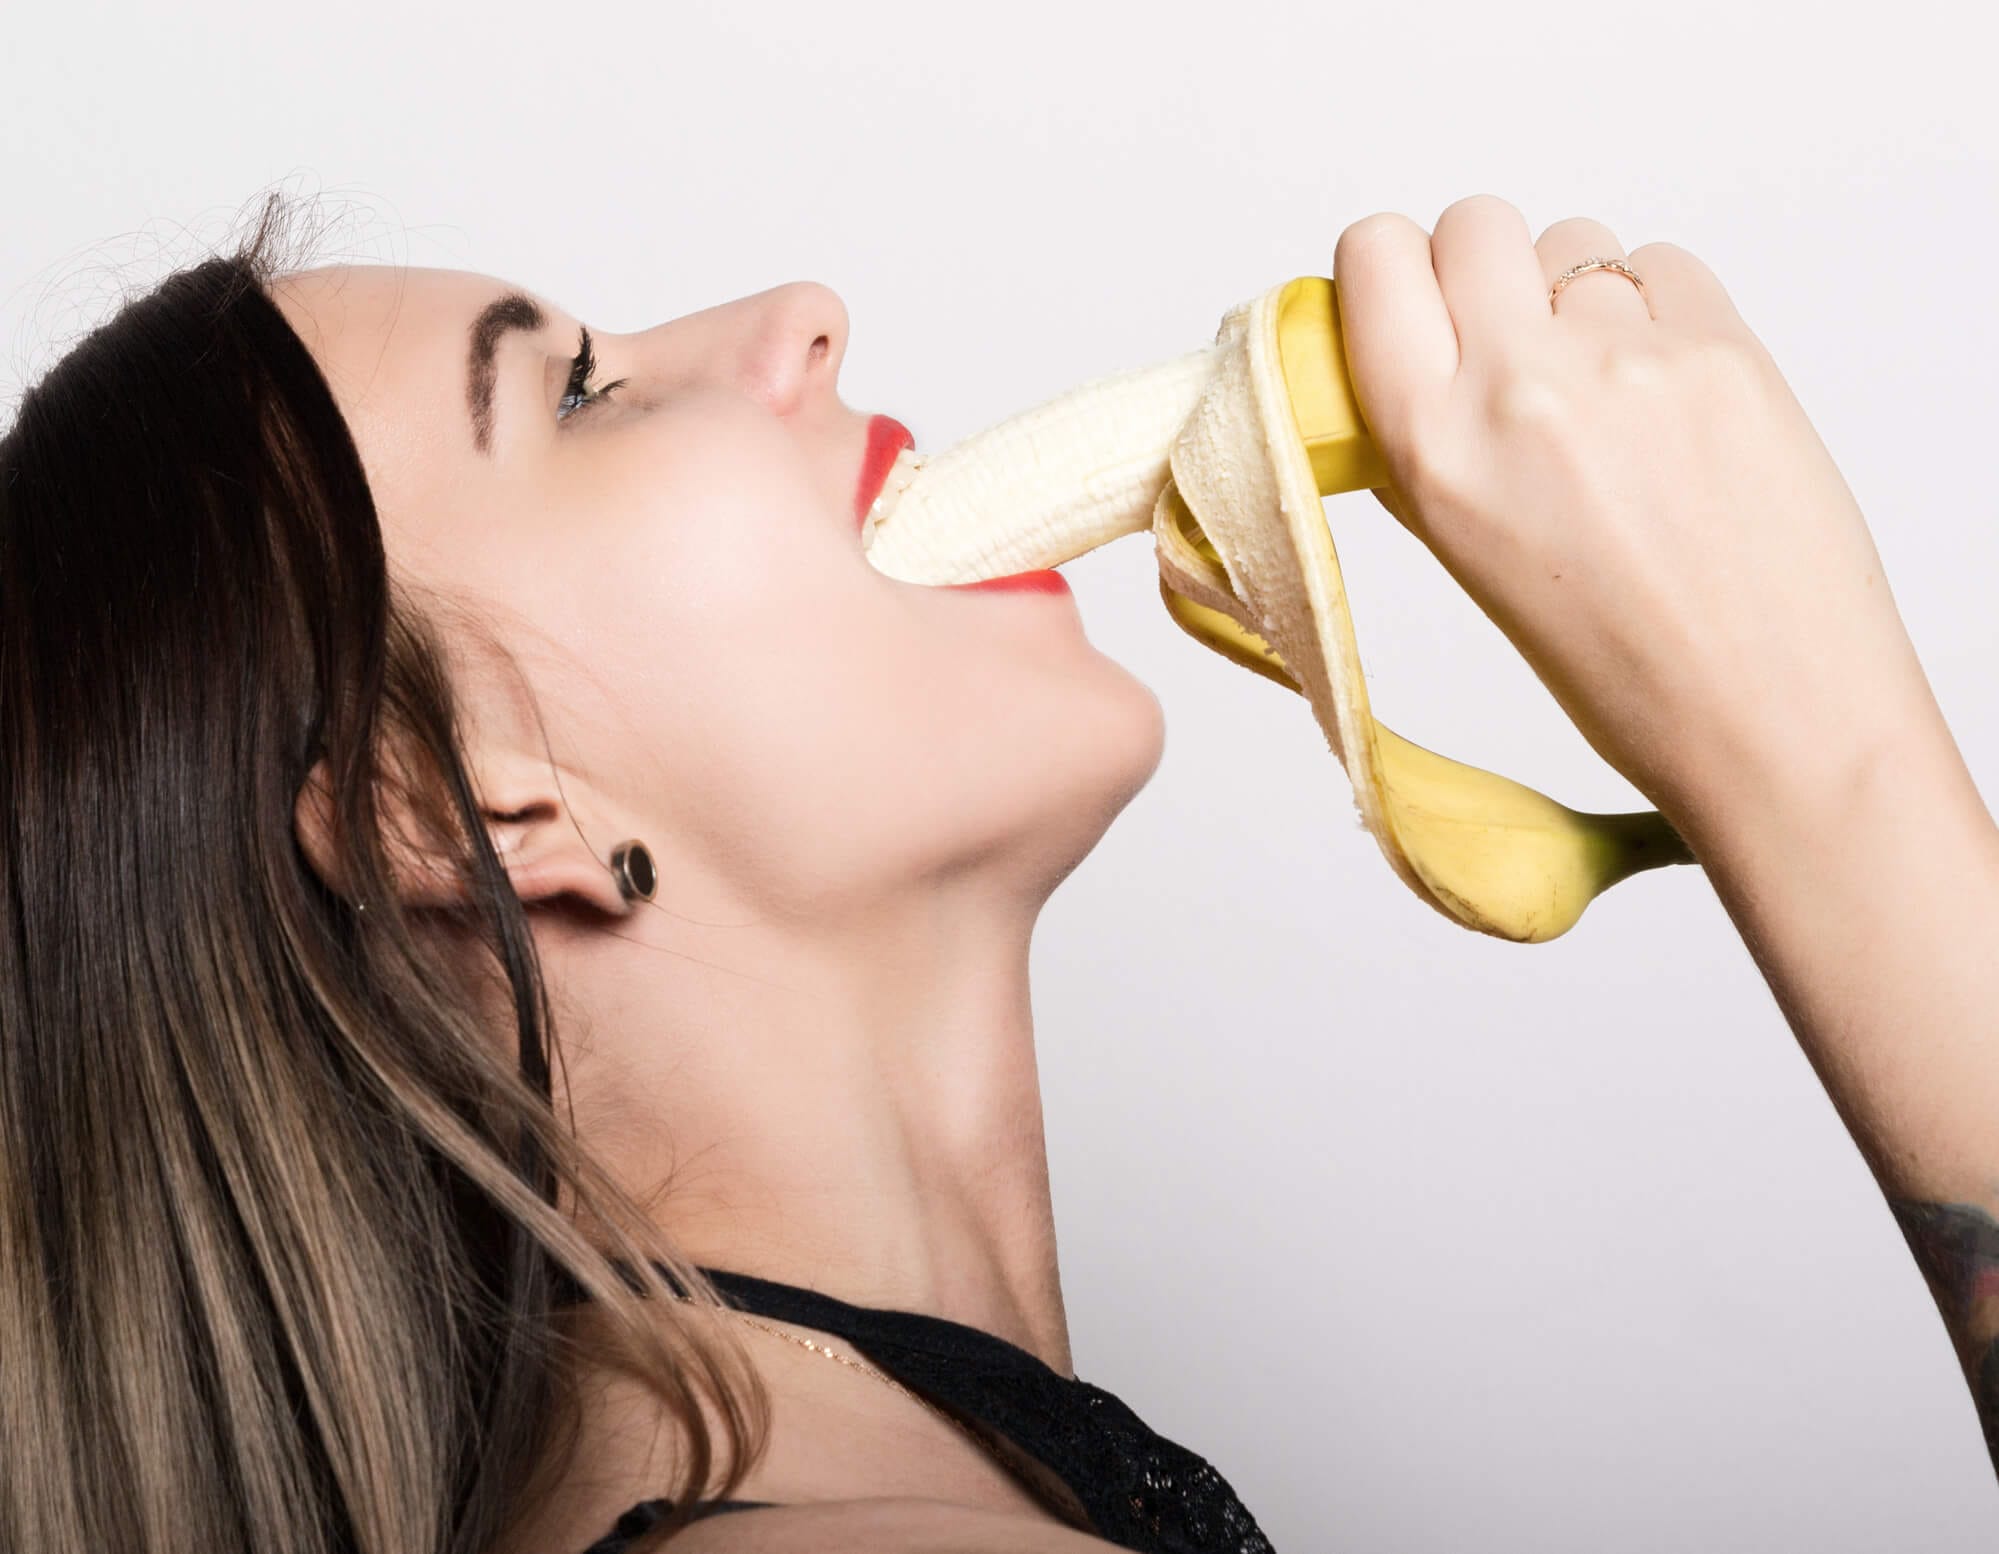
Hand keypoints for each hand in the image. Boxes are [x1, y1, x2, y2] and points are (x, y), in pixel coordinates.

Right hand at [1331, 194, 1941, 837]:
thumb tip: (1406, 359)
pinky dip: (1657, 312)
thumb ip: (1426, 448)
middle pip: (1473, 223)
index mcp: (1434, 451)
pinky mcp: (1726, 349)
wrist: (1771, 716)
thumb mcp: (1472, 561)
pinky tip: (1669, 399)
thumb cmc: (1622, 670)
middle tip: (1509, 341)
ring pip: (1574, 244)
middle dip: (1482, 268)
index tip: (1405, 300)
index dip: (1387, 268)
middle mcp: (1521, 388)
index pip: (1374, 260)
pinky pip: (1664, 268)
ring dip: (1574, 294)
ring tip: (1605, 391)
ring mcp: (1630, 359)